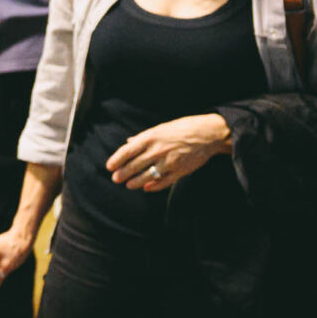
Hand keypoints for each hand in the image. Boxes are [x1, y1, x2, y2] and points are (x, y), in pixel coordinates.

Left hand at [107, 114, 229, 190]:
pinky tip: (146, 189)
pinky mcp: (180, 171)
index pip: (127, 151)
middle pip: (134, 165)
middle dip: (123, 174)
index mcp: (150, 137)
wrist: (207, 133)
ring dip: (135, 182)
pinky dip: (154, 187)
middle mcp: (157, 150)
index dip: (116, 160)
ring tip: (128, 185)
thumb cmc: (181, 129)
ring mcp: (169, 162)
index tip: (109, 167)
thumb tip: (128, 143)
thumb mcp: (159, 128)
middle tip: (116, 179)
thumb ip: (143, 138)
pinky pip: (163, 182)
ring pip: (147, 176)